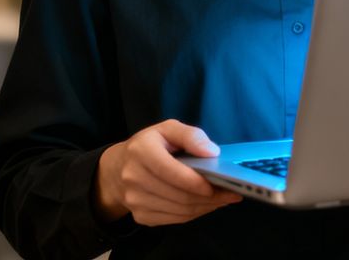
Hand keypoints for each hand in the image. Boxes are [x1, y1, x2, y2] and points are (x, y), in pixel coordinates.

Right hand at [95, 119, 242, 225]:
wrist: (117, 169)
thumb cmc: (150, 145)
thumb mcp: (168, 129)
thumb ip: (191, 135)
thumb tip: (212, 152)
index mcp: (141, 151)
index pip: (173, 172)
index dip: (197, 182)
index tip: (220, 184)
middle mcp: (134, 178)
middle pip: (179, 195)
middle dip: (210, 197)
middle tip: (231, 193)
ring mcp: (135, 201)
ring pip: (179, 211)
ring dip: (206, 207)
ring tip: (223, 199)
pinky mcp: (140, 216)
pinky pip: (174, 219)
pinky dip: (194, 214)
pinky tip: (206, 205)